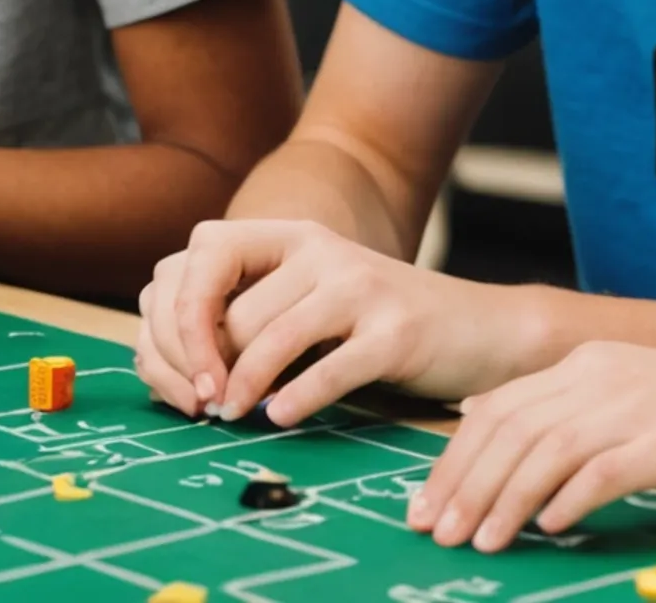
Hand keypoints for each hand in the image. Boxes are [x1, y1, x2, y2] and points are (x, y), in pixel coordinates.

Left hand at [136, 219, 551, 424]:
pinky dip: (294, 400)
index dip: (175, 314)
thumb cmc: (382, 327)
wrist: (483, 329)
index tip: (181, 370)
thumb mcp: (314, 299)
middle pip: (232, 311)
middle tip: (205, 407)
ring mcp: (362, 287)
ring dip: (241, 388)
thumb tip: (172, 360)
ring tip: (231, 415)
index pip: (202, 254)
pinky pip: (325, 370)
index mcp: (294, 236)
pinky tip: (281, 418)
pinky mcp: (395, 332)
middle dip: (203, 368)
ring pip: (268, 339)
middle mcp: (324, 250)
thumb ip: (254, 311)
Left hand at [410, 345, 655, 552]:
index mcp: (602, 364)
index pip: (502, 407)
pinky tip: (547, 531)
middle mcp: (613, 373)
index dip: (453, 458)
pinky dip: (568, 500)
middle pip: (510, 427)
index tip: (425, 506)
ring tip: (476, 543)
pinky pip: (607, 470)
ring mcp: (649, 403)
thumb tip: (531, 470)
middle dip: (461, 482)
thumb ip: (596, 425)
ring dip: (500, 500)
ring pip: (546, 449)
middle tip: (434, 534)